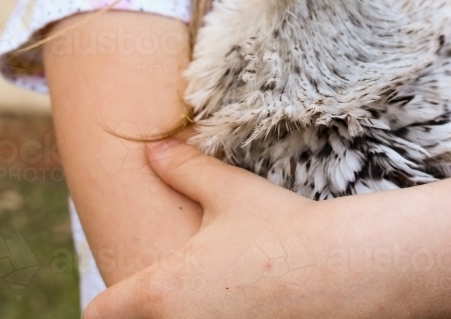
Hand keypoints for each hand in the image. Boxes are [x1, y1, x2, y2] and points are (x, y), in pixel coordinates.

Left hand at [82, 139, 333, 318]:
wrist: (350, 268)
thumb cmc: (287, 227)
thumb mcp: (230, 193)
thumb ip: (184, 170)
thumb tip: (152, 148)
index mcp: (163, 290)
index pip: (101, 313)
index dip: (105, 305)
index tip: (115, 299)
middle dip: (150, 312)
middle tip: (178, 293)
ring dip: (188, 318)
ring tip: (215, 298)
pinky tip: (249, 309)